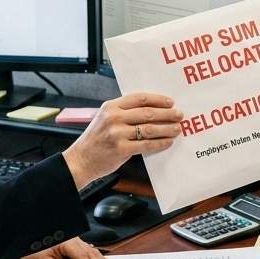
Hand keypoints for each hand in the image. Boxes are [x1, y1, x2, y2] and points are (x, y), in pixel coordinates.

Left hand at [20, 237, 113, 258]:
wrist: (24, 247)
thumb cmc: (33, 255)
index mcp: (66, 243)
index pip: (81, 256)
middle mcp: (73, 240)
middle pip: (90, 253)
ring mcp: (74, 241)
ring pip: (92, 251)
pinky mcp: (74, 246)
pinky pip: (89, 251)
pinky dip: (97, 258)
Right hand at [63, 93, 182, 188]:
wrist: (80, 160)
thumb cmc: (95, 140)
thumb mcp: (104, 118)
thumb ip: (123, 112)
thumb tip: (152, 110)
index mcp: (110, 106)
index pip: (139, 98)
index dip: (158, 99)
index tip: (170, 102)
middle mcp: (114, 117)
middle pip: (147, 112)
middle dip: (167, 114)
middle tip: (179, 115)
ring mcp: (117, 134)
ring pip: (150, 129)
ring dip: (167, 129)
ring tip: (177, 129)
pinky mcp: (121, 149)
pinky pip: (147, 145)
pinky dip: (160, 143)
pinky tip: (167, 142)